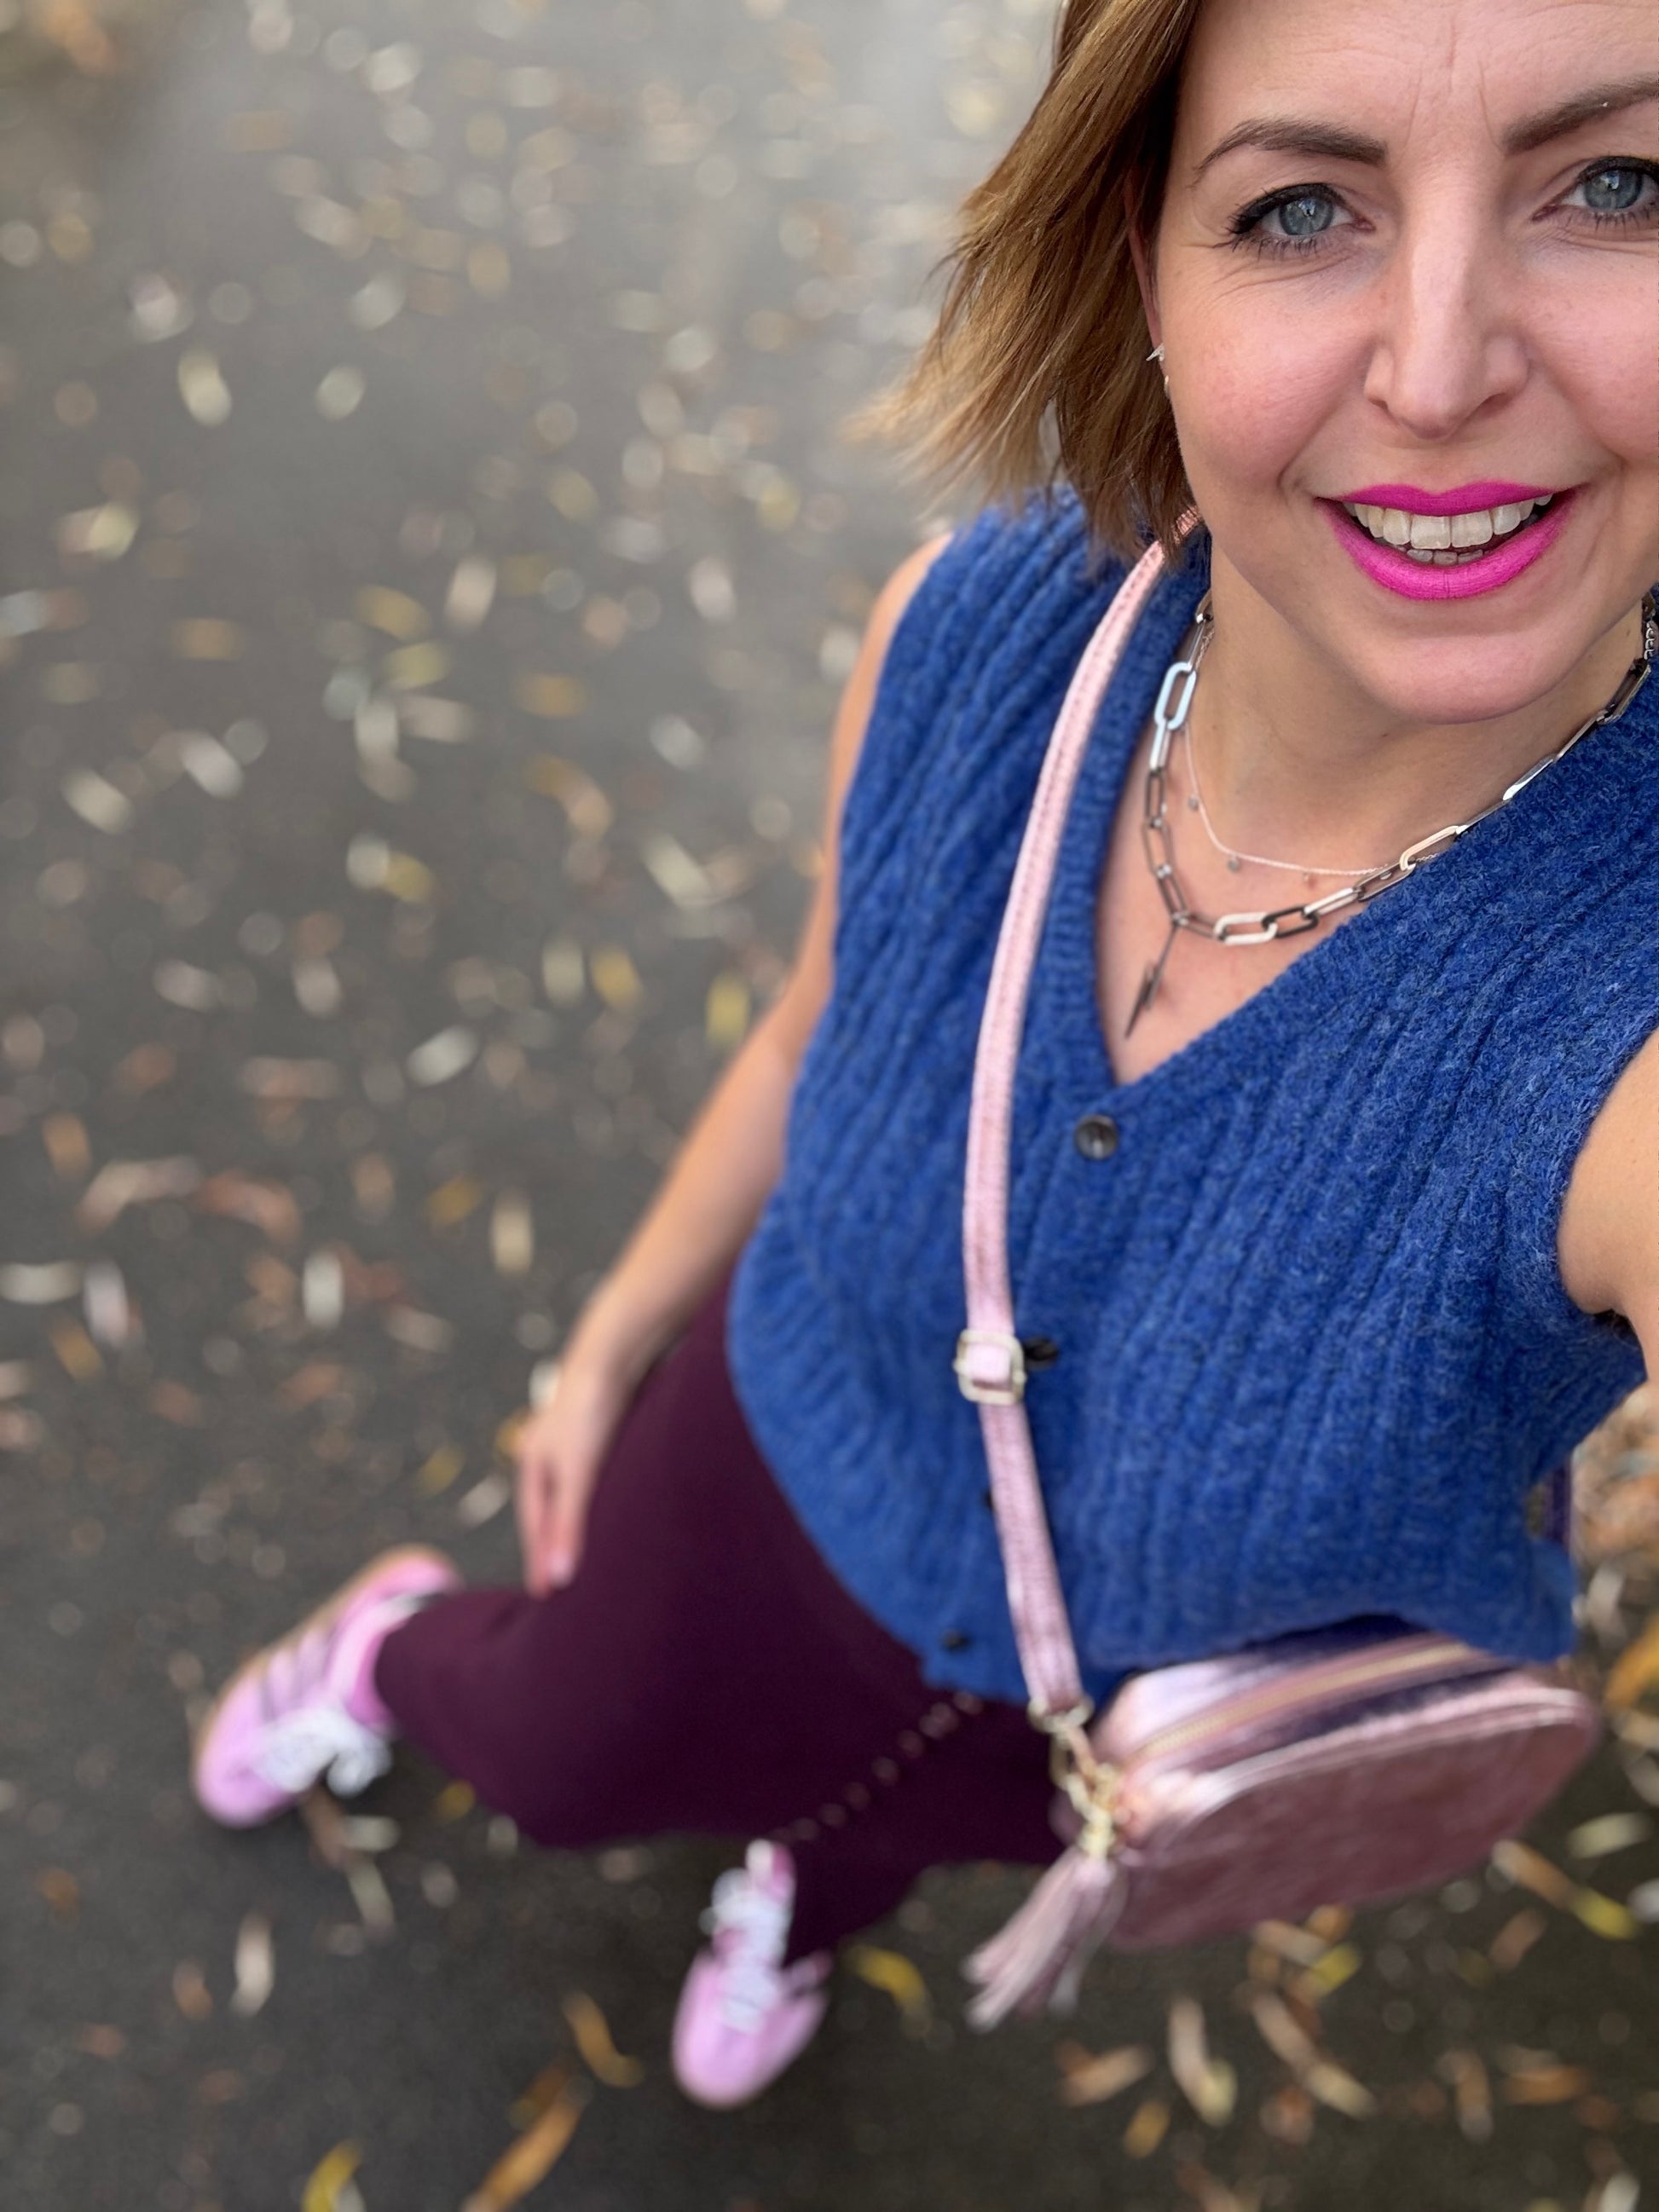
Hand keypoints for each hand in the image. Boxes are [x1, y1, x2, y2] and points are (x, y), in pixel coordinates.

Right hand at [512, 1345, 635, 1596]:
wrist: (619, 1347)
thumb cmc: (593, 1410)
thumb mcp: (578, 1473)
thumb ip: (570, 1524)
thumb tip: (557, 1580)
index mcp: (532, 1460)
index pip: (535, 1524)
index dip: (541, 1559)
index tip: (544, 1597)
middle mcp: (549, 1449)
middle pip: (551, 1508)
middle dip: (555, 1543)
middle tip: (563, 1583)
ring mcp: (576, 1437)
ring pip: (575, 1490)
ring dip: (578, 1520)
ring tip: (589, 1551)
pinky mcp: (605, 1426)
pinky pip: (599, 1474)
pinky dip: (600, 1497)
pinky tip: (616, 1506)